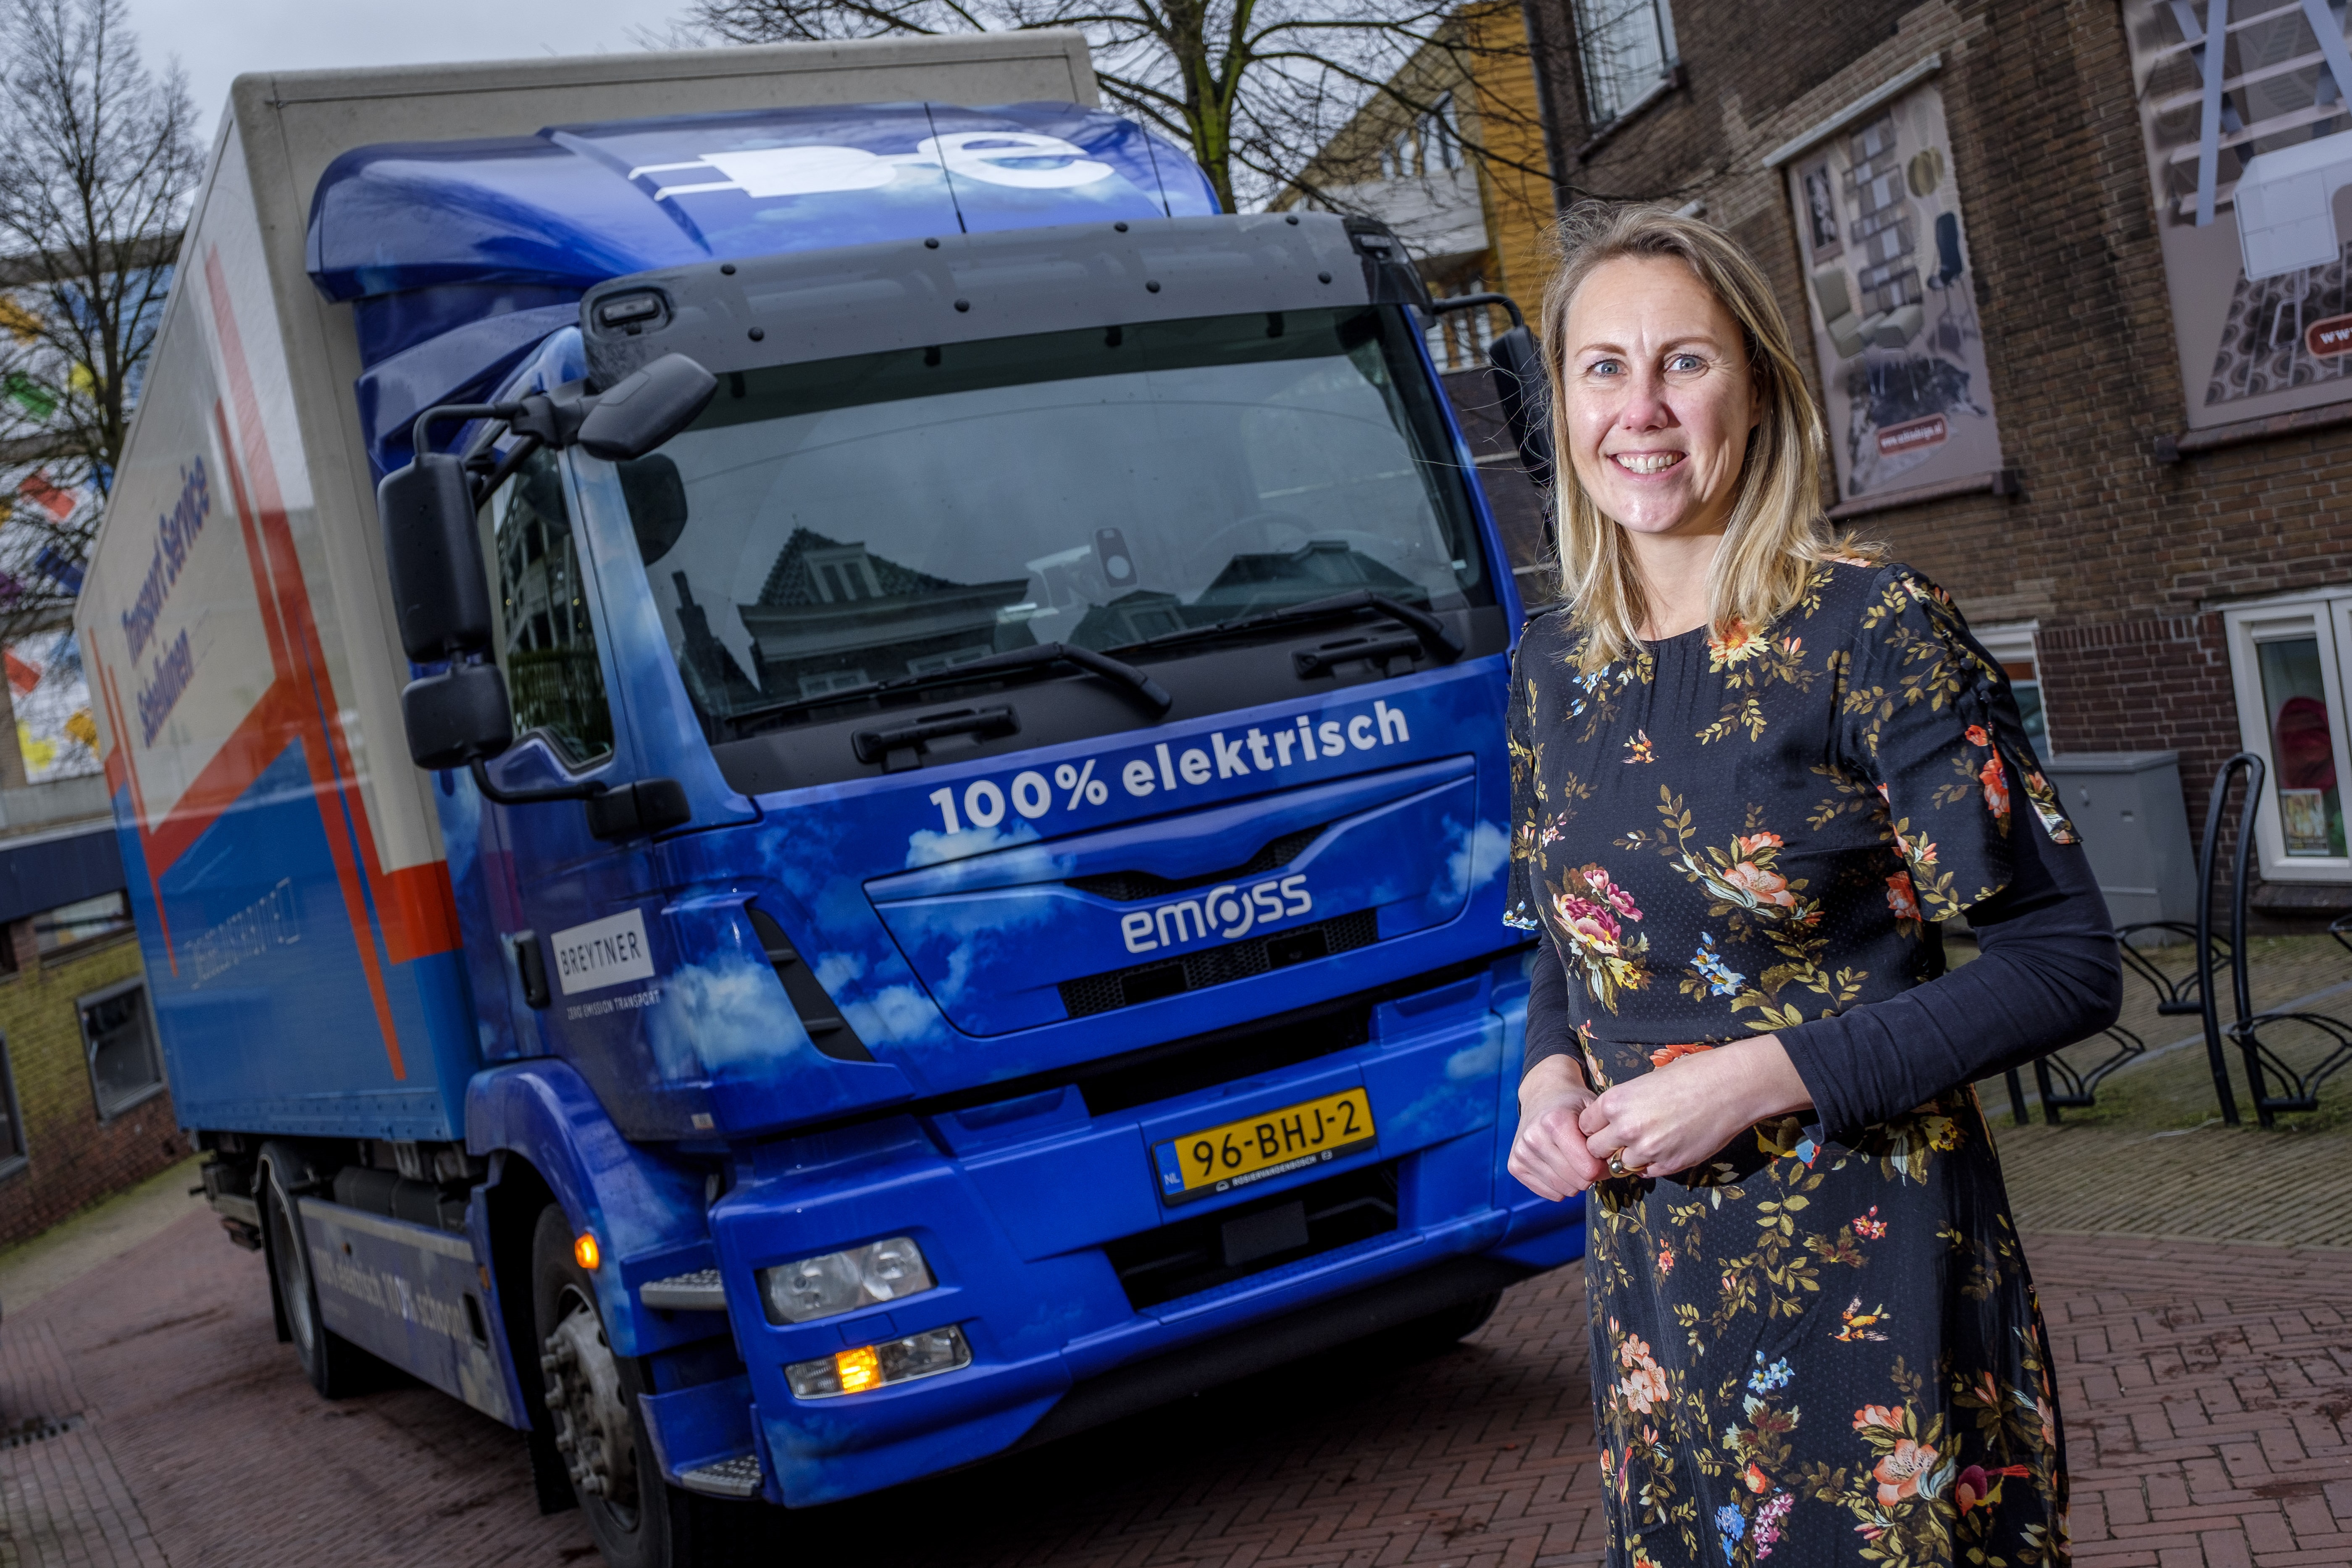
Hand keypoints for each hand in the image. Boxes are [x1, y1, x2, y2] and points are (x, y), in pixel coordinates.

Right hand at [1508, 1054, 1604, 1199]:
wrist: (1544, 1095)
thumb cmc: (1574, 1105)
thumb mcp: (1595, 1111)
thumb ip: (1605, 1136)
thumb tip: (1613, 1167)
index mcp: (1555, 1122)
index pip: (1588, 1169)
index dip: (1603, 1166)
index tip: (1603, 1156)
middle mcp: (1533, 1138)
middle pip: (1577, 1182)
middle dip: (1590, 1175)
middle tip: (1591, 1160)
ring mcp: (1521, 1153)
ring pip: (1563, 1190)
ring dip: (1575, 1181)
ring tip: (1575, 1161)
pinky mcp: (1515, 1165)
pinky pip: (1549, 1194)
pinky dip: (1560, 1186)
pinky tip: (1560, 1166)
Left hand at [1577, 1035, 1812, 1178]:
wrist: (1730, 1087)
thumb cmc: (1690, 1075)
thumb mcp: (1645, 1083)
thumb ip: (1623, 1105)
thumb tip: (1612, 1122)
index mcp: (1615, 1102)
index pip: (1583, 1126)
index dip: (1593, 1127)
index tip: (1603, 1126)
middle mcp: (1626, 1129)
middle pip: (1595, 1150)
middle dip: (1604, 1146)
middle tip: (1619, 1140)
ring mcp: (1648, 1150)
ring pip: (1620, 1165)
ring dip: (1627, 1158)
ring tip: (1645, 1143)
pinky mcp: (1669, 1165)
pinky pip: (1646, 1173)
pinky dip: (1650, 1165)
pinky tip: (1663, 1148)